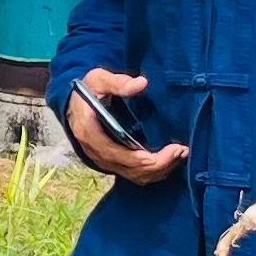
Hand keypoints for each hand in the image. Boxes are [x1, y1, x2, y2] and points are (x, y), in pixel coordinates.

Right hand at [62, 68, 188, 185]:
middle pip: (130, 169)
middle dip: (158, 164)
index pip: (115, 155)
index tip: (167, 151)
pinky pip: (136, 174)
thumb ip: (118, 82)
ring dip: (159, 169)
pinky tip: (170, 159)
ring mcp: (104, 160)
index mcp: (89, 134)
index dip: (141, 158)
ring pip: (135, 175)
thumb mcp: (97, 79)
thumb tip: (142, 83)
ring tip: (180, 154)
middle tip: (181, 150)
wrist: (74, 103)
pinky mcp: (113, 163)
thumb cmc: (86, 90)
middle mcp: (95, 152)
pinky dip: (154, 171)